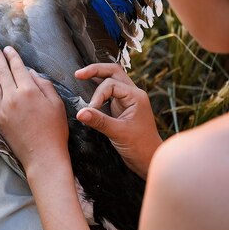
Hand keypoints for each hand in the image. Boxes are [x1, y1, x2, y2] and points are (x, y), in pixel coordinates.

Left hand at [0, 42, 69, 174]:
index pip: (17, 68)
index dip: (11, 57)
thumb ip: (43, 85)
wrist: (42, 156)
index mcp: (29, 91)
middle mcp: (13, 97)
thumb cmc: (54, 130)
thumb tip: (30, 72)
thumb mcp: (56, 104)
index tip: (7, 48)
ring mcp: (2, 108)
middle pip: (1, 71)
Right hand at [74, 63, 161, 177]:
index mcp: (136, 96)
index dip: (97, 95)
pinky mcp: (122, 107)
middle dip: (95, 70)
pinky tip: (88, 89)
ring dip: (97, 77)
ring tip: (80, 77)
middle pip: (113, 71)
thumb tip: (79, 113)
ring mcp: (128, 100)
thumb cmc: (140, 147)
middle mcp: (133, 94)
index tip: (90, 110)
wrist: (149, 159)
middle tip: (78, 74)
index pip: (111, 85)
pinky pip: (110, 91)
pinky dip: (98, 88)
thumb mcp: (118, 133)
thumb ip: (99, 121)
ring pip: (112, 79)